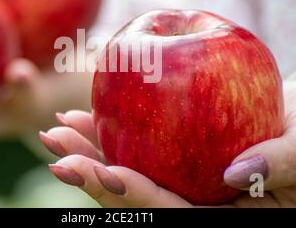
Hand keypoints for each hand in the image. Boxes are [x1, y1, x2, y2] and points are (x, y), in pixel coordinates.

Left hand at [40, 78, 295, 206]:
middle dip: (93, 175)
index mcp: (225, 213)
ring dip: (91, 150)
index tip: (99, 173)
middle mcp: (196, 198)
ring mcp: (182, 174)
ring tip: (59, 129)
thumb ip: (287, 164)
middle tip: (57, 151)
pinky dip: (110, 131)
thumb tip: (237, 172)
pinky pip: (138, 144)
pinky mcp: (175, 150)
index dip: (135, 196)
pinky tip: (85, 115)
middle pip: (137, 194)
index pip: (172, 212)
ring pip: (129, 167)